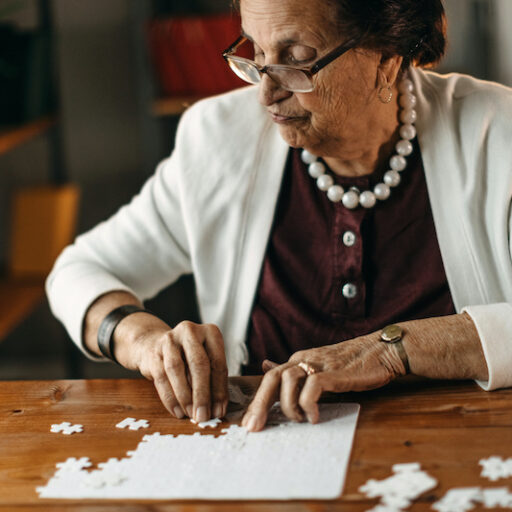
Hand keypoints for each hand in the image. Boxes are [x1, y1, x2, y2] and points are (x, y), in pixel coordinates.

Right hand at [117, 319, 228, 422]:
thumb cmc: (187, 357)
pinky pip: (161, 377)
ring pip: (177, 370)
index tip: (220, 410)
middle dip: (202, 394)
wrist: (154, 344)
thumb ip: (213, 381)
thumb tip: (217, 410)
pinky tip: (177, 411)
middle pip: (199, 364)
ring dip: (185, 397)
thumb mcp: (205, 361)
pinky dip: (170, 398)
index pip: (217, 362)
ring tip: (191, 414)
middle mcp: (190, 331)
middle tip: (204, 416)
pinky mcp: (153, 352)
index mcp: (210, 332)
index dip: (220, 389)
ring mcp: (170, 340)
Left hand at [241, 332, 406, 431]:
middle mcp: (303, 360)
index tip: (249, 423)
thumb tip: (266, 365)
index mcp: (297, 361)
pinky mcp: (334, 372)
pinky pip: (312, 386)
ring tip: (300, 419)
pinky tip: (315, 416)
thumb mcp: (316, 366)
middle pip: (271, 379)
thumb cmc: (350, 363)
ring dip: (289, 405)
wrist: (379, 351)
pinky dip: (309, 404)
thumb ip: (293, 371)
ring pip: (288, 381)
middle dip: (259, 404)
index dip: (257, 400)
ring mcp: (318, 364)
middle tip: (254, 427)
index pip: (269, 379)